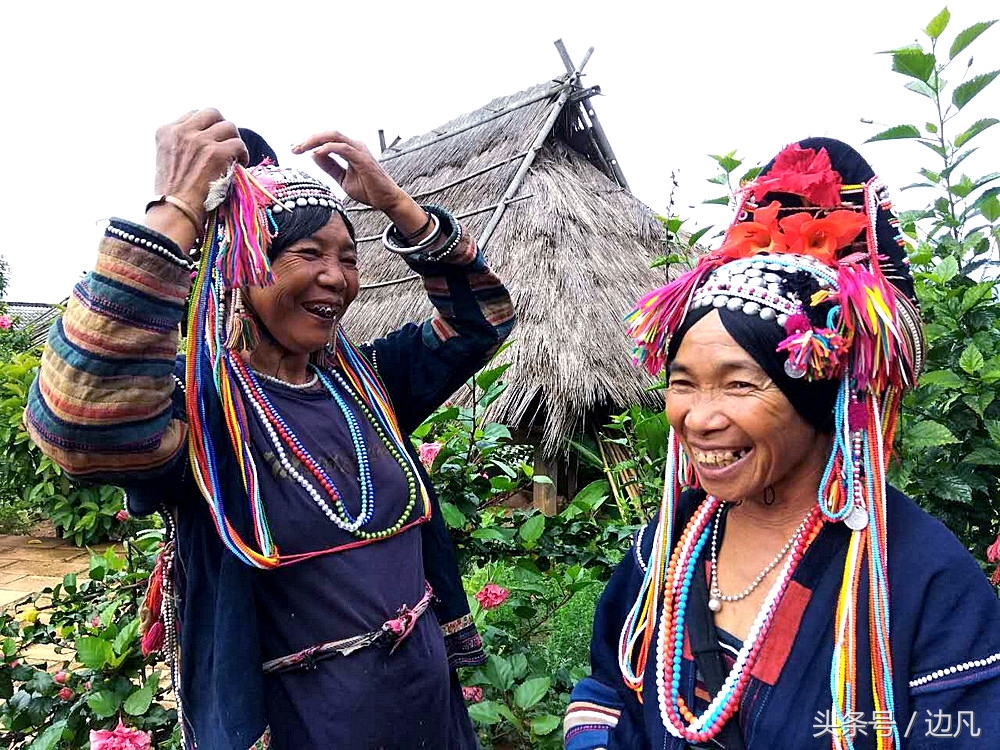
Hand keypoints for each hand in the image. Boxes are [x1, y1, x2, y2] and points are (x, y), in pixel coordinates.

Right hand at [153, 109, 248, 222]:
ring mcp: (200, 141)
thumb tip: (205, 140)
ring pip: (229, 126)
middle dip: (222, 127)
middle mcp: (182, 132)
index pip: (194, 115)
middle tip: (226, 143)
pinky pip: (238, 144)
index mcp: (166, 132)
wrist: (175, 209)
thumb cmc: (172, 192)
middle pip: (212, 113)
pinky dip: (242, 154)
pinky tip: (240, 164)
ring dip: (234, 140)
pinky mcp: (217, 153)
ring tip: (234, 155)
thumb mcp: (166, 158)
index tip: (212, 139)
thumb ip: (181, 144)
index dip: (206, 127)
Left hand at [292, 131, 409, 214]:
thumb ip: (329, 166)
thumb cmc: (368, 189)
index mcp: (349, 149)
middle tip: (293, 148)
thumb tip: (314, 155)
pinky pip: (342, 148)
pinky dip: (328, 148)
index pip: (326, 139)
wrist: (386, 200)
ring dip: (315, 141)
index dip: (309, 142)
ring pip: (333, 136)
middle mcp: (354, 145)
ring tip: (301, 149)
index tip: (295, 150)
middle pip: (327, 133)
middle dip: (308, 139)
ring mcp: (359, 150)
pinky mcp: (362, 158)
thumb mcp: (342, 178)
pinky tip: (316, 153)